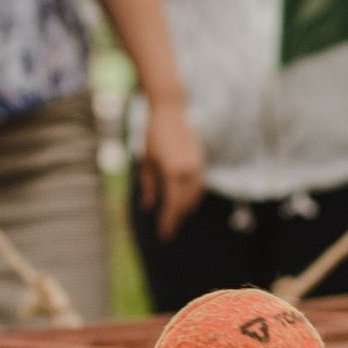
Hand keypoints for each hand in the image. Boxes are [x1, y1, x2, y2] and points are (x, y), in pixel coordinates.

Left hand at [138, 97, 206, 241]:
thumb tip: (147, 206)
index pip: (172, 205)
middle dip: (176, 218)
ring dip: (185, 208)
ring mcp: (197, 166)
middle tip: (167, 232)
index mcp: (173, 173)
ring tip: (175, 218)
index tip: (163, 235)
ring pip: (194, 196)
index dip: (168, 222)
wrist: (170, 112)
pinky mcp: (200, 161)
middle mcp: (188, 172)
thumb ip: (148, 185)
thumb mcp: (146, 161)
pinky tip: (184, 201)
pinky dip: (191, 197)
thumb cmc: (153, 136)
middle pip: (184, 204)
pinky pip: (199, 186)